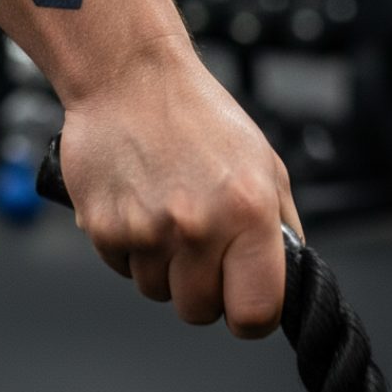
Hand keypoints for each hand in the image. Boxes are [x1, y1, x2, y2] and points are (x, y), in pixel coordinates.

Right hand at [57, 37, 300, 338]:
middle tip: (197, 241)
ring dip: (162, 265)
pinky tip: (137, 203)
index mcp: (248, 212)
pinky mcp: (103, 228)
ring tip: (164, 211)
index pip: (256, 314)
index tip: (243, 301)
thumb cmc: (196, 114)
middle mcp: (197, 226)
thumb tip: (288, 278)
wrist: (129, 77)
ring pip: (157, 291)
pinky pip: (122, 268)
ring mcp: (146, 230)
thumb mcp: (264, 162)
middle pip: (199, 311)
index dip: (250, 314)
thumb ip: (281, 226)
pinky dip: (129, 247)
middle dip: (201, 286)